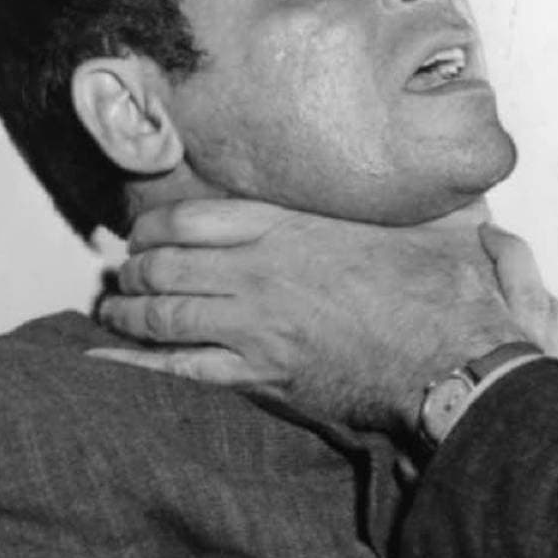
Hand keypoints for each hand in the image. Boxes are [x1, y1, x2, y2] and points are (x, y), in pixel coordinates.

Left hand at [93, 199, 526, 431]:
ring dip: (128, 312)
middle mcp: (262, 272)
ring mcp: (256, 326)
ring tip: (115, 312)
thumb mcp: (430, 228)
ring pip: (164, 314)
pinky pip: (180, 368)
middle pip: (166, 264)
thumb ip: (414, 205)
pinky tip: (102, 361)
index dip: (156, 225)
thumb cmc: (447, 294)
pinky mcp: (262, 375)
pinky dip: (136, 365)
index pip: (194, 217)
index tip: (145, 233)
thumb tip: (449, 183)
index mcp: (294, 229)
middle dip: (134, 269)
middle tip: (125, 275)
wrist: (454, 360)